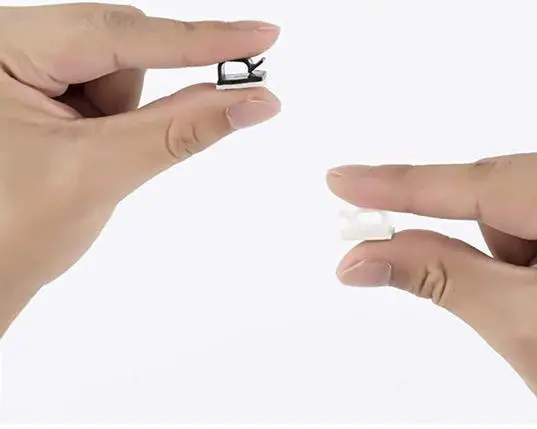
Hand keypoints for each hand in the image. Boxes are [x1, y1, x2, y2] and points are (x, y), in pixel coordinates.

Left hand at [0, 3, 279, 335]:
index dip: (200, 40)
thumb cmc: (9, 231)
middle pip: (117, 47)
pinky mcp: (40, 85)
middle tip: (130, 142)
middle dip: (134, 101)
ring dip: (122, 116)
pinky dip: (114, 119)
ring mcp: (23, 63)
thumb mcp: (100, 170)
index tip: (261, 36)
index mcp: (2, 48)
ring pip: (117, 69)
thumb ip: (182, 129)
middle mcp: (9, 44)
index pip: (119, 35)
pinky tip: (82, 148)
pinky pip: (106, 85)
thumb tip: (252, 103)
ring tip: (83, 158)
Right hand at [327, 147, 536, 424]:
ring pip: (523, 216)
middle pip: (504, 199)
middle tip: (441, 272)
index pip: (480, 184)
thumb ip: (437, 275)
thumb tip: (364, 256)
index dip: (400, 186)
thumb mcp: (526, 325)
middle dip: (480, 249)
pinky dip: (533, 260)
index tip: (343, 180)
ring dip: (515, 263)